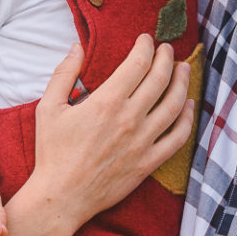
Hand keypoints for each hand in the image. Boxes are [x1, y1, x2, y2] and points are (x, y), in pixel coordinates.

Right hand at [30, 38, 192, 225]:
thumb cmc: (52, 152)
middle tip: (168, 49)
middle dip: (167, 58)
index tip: (145, 39)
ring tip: (184, 69)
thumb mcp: (48, 108)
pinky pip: (177, 138)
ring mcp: (143, 142)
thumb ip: (64, 74)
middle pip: (160, 79)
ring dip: (182, 83)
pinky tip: (188, 107)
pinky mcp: (149, 163)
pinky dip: (187, 119)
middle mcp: (129, 119)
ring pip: (174, 105)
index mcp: (106, 102)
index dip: (145, 47)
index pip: (137, 64)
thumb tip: (76, 47)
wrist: (63, 196)